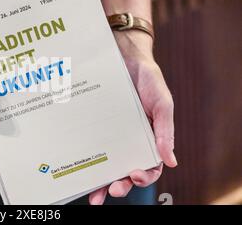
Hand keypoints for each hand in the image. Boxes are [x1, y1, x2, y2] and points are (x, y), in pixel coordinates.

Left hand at [88, 31, 177, 204]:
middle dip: (120, 184)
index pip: (149, 166)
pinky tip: (78, 168)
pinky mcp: (95, 126)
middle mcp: (129, 141)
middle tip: (112, 190)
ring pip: (106, 163)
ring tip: (94, 193)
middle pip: (125, 171)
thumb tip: (171, 162)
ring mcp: (111, 135)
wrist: (125, 57)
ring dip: (101, 181)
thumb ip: (166, 131)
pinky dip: (86, 159)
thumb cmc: (149, 81)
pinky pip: (90, 145)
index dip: (144, 177)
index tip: (135, 176)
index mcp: (149, 139)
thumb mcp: (162, 104)